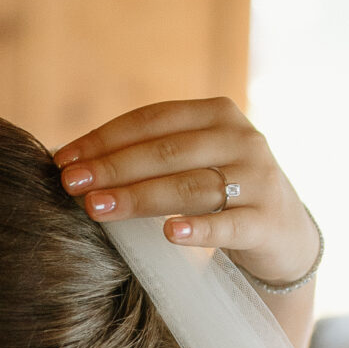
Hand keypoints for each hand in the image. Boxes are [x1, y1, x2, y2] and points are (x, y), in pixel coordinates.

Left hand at [54, 98, 319, 291]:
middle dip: (113, 167)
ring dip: (139, 197)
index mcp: (217, 113)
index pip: (152, 120)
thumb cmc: (221, 193)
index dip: (105, 138)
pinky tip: (169, 233)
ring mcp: (258, 179)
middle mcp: (241, 138)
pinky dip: (199, 230)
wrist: (285, 234)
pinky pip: (228, 225)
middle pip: (166, 152)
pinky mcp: (266, 220)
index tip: (64, 159)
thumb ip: (148, 153)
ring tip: (98, 209)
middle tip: (70, 185)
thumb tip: (71, 160)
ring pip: (190, 187)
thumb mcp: (193, 159)